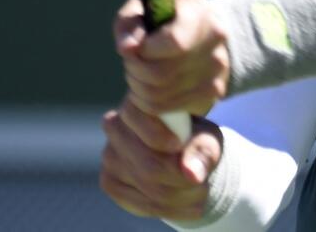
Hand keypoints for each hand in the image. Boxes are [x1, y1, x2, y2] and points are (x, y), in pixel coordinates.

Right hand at [100, 95, 222, 219]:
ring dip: (182, 200)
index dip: (175, 155)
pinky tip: (188, 204)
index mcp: (139, 104)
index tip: (199, 166)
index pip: (153, 136)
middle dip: (184, 185)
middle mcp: (115, 126)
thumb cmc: (193, 137)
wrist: (180, 153)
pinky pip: (140, 205)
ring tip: (201, 194)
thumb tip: (191, 174)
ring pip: (148, 191)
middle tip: (205, 186)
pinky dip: (171, 211)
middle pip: (150, 170)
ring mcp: (109, 156)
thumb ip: (202, 150)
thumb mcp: (206, 137)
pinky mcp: (109, 181)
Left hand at [114, 0, 229, 116]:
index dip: (146, 50)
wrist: (201, 34)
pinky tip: (148, 86)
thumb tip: (127, 49)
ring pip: (159, 96)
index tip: (138, 46)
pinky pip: (165, 108)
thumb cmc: (163, 20)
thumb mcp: (141, 12)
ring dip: (137, 87)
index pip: (174, 42)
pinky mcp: (211, 95)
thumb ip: (128, 25)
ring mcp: (216, 72)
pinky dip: (146, 102)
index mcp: (199, 14)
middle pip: (160, 74)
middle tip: (131, 61)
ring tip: (137, 74)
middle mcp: (214, 44)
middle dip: (134, 70)